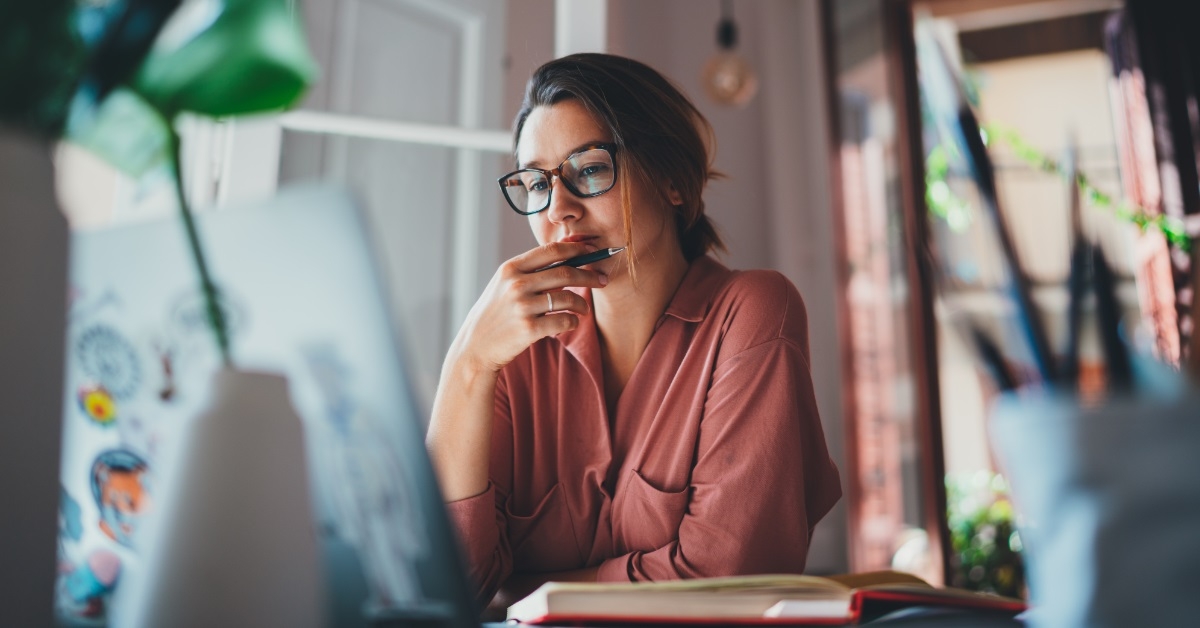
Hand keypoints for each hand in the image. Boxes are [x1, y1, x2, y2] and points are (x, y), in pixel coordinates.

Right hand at [449, 241, 608, 373]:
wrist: (476, 346)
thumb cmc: (496, 313)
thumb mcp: (505, 284)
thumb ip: (530, 270)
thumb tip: (567, 253)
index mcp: (511, 268)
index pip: (551, 251)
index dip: (577, 248)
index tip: (593, 250)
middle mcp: (516, 284)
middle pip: (565, 273)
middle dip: (589, 275)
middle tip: (602, 280)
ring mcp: (522, 307)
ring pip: (568, 298)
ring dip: (582, 304)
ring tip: (584, 309)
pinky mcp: (528, 329)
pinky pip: (564, 321)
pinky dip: (573, 322)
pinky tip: (571, 322)